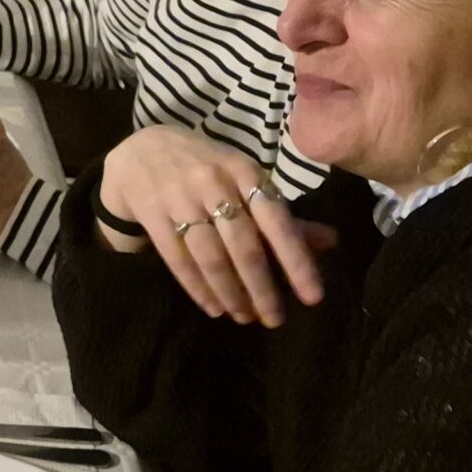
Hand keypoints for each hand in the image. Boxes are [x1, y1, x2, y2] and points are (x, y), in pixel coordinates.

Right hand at [97, 125, 331, 327]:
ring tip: (244, 316)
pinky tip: (213, 307)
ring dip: (231, 292)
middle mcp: (213, 182)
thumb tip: (330, 242)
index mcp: (245, 171)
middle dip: (262, 288)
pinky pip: (178, 259)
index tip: (312, 297)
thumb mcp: (245, 180)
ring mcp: (179, 197)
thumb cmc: (206, 170)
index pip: (277, 221)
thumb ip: (283, 215)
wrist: (141, 152)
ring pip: (211, 256)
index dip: (296, 261)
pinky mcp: (152, 213)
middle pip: (243, 246)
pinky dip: (198, 288)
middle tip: (275, 319)